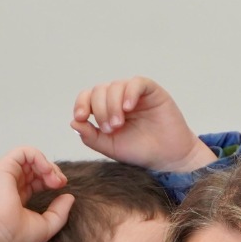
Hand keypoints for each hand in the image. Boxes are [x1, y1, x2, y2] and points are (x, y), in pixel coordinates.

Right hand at [0, 147, 75, 241]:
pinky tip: (46, 170)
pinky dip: (38, 156)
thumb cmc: (16, 236)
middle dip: (53, 171)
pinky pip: (23, 152)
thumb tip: (69, 196)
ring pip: (31, 158)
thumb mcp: (47, 226)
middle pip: (36, 168)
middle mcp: (12, 184)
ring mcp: (8, 175)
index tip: (61, 187)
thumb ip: (60, 211)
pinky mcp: (4, 168)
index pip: (38, 180)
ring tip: (53, 178)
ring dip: (47, 165)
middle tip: (60, 183)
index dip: (52, 180)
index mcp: (19, 196)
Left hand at [71, 76, 215, 172]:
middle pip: (99, 90)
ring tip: (119, 124)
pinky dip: (129, 93)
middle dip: (100, 109)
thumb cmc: (140, 151)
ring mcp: (134, 93)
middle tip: (111, 128)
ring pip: (115, 86)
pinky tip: (129, 108)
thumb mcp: (110, 147)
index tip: (82, 117)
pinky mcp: (151, 90)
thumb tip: (73, 122)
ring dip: (113, 105)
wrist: (167, 158)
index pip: (87, 97)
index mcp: (105, 109)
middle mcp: (118, 98)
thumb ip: (91, 136)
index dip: (81, 104)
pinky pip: (136, 83)